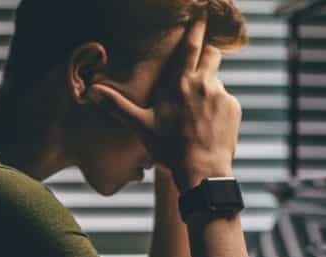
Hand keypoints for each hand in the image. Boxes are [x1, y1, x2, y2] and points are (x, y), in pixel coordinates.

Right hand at [87, 10, 241, 192]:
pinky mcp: (234, 109)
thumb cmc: (169, 149)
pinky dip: (218, 110)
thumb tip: (91, 93)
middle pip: (212, 54)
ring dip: (209, 90)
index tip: (202, 10)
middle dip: (207, 54)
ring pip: (217, 81)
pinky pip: (226, 101)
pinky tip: (208, 127)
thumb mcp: (140, 126)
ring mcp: (221, 95)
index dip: (197, 25)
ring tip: (198, 115)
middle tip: (198, 69)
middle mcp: (203, 83)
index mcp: (180, 83)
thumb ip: (117, 106)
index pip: (191, 45)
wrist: (202, 171)